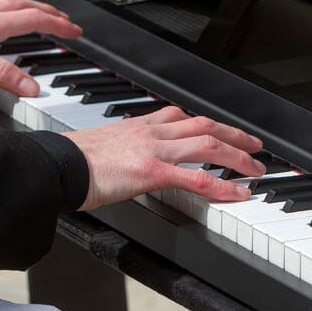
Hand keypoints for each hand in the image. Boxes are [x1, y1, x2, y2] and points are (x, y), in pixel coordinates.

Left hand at [0, 0, 82, 95]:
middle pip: (24, 6)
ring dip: (29, 9)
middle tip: (65, 21)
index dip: (58, 25)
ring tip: (39, 15)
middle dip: (49, 12)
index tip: (75, 31)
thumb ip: (0, 73)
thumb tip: (31, 86)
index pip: (33, 19)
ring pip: (7, 5)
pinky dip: (3, 13)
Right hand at [62, 106, 264, 210]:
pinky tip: (239, 193)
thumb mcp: (101, 147)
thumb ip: (122, 149)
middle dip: (234, 134)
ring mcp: (153, 149)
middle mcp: (150, 131)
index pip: (181, 117)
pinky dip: (222, 185)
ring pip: (208, 144)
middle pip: (204, 124)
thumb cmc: (69, 162)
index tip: (221, 131)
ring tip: (256, 169)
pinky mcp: (151, 171)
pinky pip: (196, 178)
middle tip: (255, 145)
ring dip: (238, 156)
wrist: (55, 166)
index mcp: (137, 125)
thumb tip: (126, 163)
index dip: (207, 124)